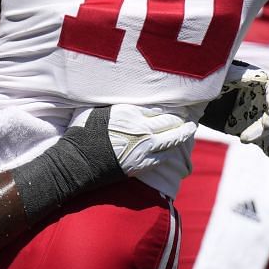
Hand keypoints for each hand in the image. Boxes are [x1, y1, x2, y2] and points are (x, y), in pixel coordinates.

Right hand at [74, 102, 198, 176]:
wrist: (77, 162)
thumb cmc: (82, 132)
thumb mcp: (97, 109)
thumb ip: (116, 105)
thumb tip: (127, 102)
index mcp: (131, 113)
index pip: (159, 110)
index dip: (170, 110)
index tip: (177, 110)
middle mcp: (142, 130)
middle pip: (170, 124)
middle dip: (183, 122)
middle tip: (191, 121)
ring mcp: (144, 149)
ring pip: (172, 142)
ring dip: (182, 137)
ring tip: (189, 133)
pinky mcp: (141, 165)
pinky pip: (163, 159)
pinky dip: (171, 153)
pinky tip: (174, 151)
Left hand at [202, 60, 268, 155]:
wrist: (186, 101)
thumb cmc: (201, 82)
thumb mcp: (216, 77)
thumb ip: (236, 76)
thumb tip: (258, 76)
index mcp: (251, 79)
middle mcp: (256, 96)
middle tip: (254, 127)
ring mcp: (253, 114)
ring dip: (262, 134)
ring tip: (244, 139)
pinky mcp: (248, 129)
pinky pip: (264, 140)